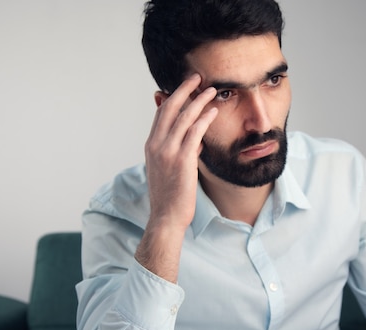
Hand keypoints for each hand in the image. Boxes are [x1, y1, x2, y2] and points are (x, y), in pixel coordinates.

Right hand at [135, 73, 217, 281]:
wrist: (166, 216)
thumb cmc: (170, 195)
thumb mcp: (170, 169)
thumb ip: (181, 151)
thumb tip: (196, 141)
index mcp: (151, 145)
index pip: (161, 114)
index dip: (173, 97)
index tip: (186, 86)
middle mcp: (156, 144)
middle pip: (170, 108)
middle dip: (184, 89)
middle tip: (197, 77)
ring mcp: (168, 151)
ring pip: (184, 117)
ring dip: (199, 100)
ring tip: (212, 89)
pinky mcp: (182, 159)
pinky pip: (194, 132)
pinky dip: (204, 118)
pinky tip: (213, 110)